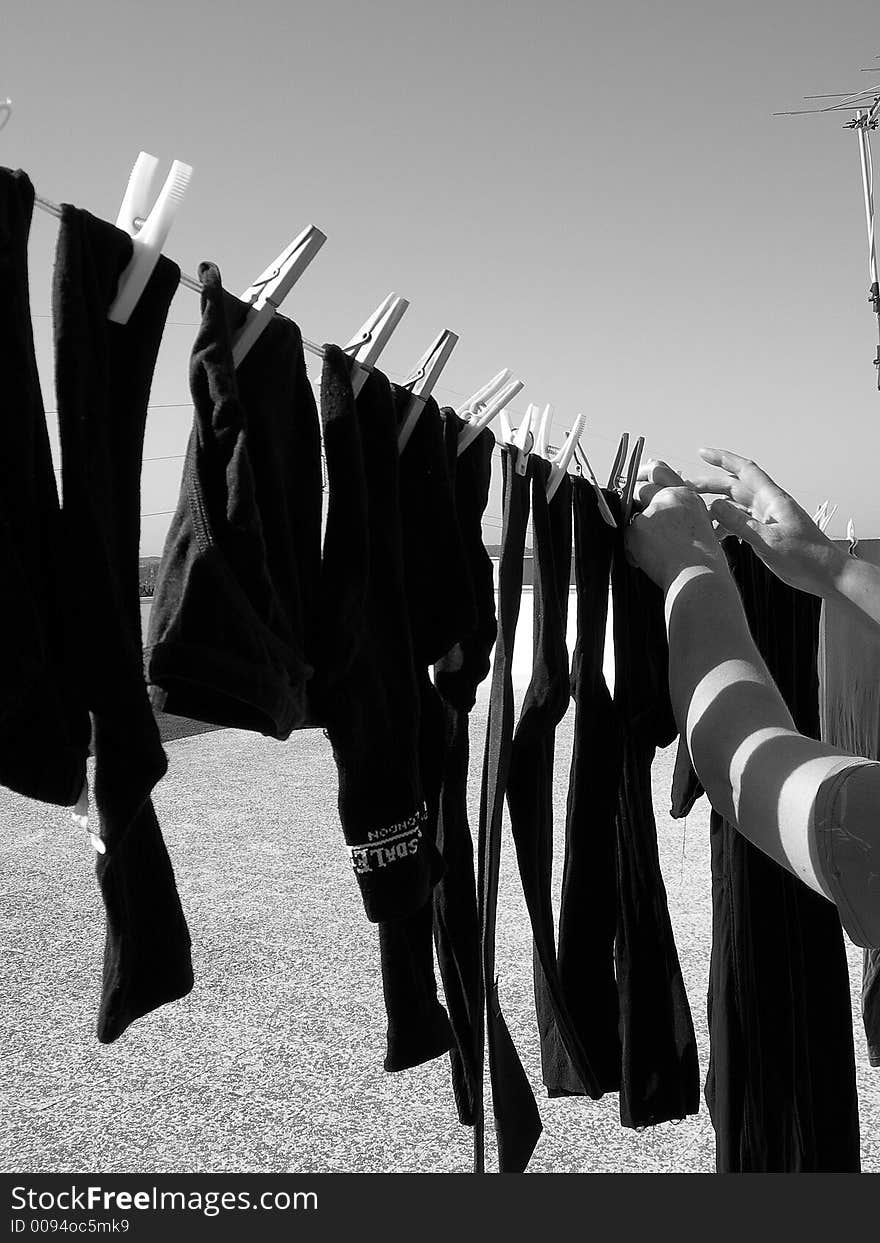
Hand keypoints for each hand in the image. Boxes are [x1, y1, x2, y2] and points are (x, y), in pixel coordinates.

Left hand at [625, 461, 729, 589]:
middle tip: (627, 507)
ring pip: (631, 515)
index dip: (644, 473)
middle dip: (630, 496)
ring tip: (652, 550)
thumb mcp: (698, 526)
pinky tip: (646, 560)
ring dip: (636, 531)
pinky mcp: (638, 527)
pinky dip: (632, 550)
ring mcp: (653, 511)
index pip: (660, 471)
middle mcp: (670, 497)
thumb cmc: (702, 561)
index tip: (637, 478)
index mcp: (687, 496)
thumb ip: (679, 512)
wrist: (699, 577)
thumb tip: (657, 502)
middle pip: (639, 487)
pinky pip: (626, 535)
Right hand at [686, 448, 845, 598]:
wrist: (825, 573)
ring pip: (736, 505)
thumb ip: (740, 524)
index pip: (744, 471)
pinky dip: (725, 524)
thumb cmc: (804, 557)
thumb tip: (714, 507)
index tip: (702, 452)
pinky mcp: (767, 532)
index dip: (722, 459)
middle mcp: (768, 504)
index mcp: (772, 499)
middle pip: (735, 487)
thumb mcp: (768, 541)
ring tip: (694, 512)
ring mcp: (767, 518)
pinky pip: (740, 521)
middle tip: (684, 488)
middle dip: (710, 485)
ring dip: (715, 506)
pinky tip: (713, 533)